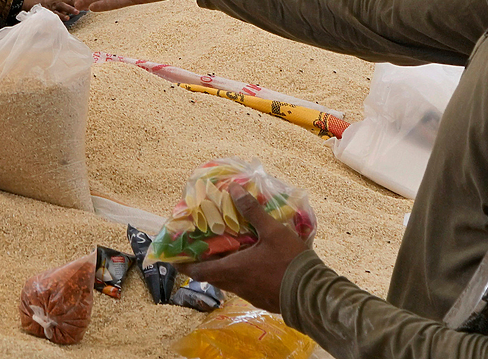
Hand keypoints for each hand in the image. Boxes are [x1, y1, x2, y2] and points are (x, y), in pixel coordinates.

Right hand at [27, 0, 78, 20]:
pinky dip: (61, 16)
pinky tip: (67, 18)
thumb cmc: (55, 0)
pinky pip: (56, 14)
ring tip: (77, 12)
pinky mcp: (50, 11)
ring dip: (70, 8)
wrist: (39, 2)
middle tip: (86, 6)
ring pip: (63, 6)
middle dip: (78, 2)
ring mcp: (55, 5)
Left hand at [174, 184, 308, 312]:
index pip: (198, 271)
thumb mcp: (272, 231)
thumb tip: (234, 188)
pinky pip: (243, 286)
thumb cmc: (289, 262)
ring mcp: (249, 295)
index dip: (184, 265)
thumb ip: (252, 210)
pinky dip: (239, 275)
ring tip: (224, 252)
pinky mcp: (261, 299)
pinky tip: (249, 263)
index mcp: (232, 270)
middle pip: (211, 277)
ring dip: (222, 269)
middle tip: (200, 249)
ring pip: (228, 282)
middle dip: (202, 264)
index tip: (175, 258)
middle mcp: (236, 285)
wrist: (313, 295)